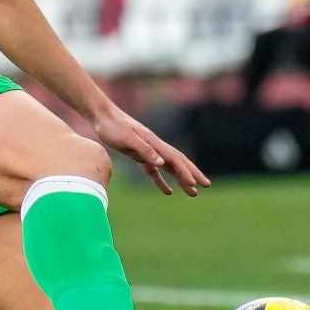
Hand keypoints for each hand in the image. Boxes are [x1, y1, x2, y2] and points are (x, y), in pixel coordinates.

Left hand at [92, 106, 210, 196]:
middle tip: (206, 186)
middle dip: (193, 174)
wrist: (102, 116)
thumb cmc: (113, 127)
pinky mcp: (139, 155)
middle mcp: (155, 146)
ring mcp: (148, 151)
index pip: (174, 160)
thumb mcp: (127, 139)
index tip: (195, 184)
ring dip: (182, 180)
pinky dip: (162, 181)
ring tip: (193, 193)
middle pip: (178, 162)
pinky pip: (154, 171)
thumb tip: (162, 163)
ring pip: (169, 168)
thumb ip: (144, 150)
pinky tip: (168, 191)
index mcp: (153, 143)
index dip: (185, 172)